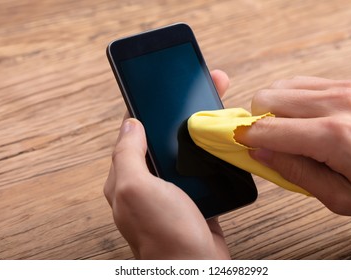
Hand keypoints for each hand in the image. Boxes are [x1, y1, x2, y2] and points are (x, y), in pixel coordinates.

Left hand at [104, 70, 230, 258]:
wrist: (198, 266)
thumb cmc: (164, 234)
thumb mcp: (136, 189)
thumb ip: (127, 155)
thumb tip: (130, 123)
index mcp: (128, 177)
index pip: (135, 131)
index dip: (150, 106)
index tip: (167, 85)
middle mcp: (148, 181)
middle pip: (163, 135)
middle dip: (182, 110)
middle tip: (205, 88)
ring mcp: (172, 188)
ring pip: (185, 148)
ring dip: (200, 127)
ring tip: (218, 105)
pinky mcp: (195, 195)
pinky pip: (201, 165)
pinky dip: (211, 149)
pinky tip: (222, 137)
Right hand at [235, 76, 350, 221]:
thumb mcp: (341, 198)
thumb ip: (294, 172)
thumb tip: (261, 153)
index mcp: (334, 136)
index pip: (268, 129)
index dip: (246, 138)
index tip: (240, 147)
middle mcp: (337, 104)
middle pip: (267, 97)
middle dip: (258, 121)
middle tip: (266, 144)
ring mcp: (345, 89)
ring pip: (281, 86)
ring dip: (274, 109)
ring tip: (286, 133)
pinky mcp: (350, 85)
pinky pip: (303, 83)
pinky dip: (292, 100)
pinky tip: (303, 120)